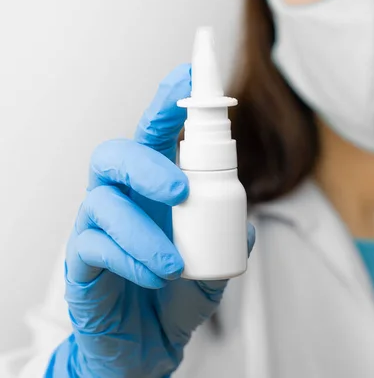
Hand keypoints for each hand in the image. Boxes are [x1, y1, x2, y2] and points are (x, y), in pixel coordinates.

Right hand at [46, 64, 254, 377]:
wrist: (147, 342)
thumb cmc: (177, 293)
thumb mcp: (214, 264)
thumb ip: (230, 241)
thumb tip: (248, 225)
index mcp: (155, 188)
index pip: (157, 136)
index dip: (168, 102)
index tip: (187, 74)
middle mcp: (122, 197)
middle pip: (116, 154)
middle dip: (147, 164)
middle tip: (180, 190)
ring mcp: (97, 226)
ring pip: (103, 202)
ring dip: (143, 231)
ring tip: (175, 264)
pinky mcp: (82, 261)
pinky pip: (94, 246)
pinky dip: (130, 260)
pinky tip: (156, 277)